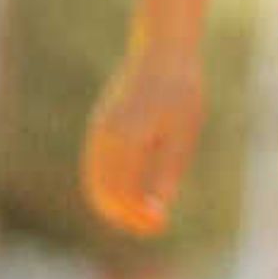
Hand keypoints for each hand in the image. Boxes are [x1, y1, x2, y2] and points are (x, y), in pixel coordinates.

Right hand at [81, 40, 205, 237]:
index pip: (122, 194)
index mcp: (127, 139)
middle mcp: (106, 137)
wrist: (163, 52)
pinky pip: (95, 166)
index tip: (159, 226)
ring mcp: (99, 131)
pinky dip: (107, 185)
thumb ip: (168, 170)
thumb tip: (157, 209)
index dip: (138, 217)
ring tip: (143, 214)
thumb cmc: (181, 90)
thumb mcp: (184, 132)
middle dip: (124, 215)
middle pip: (102, 192)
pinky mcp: (101, 126)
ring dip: (114, 202)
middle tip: (152, 226)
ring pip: (94, 181)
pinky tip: (130, 193)